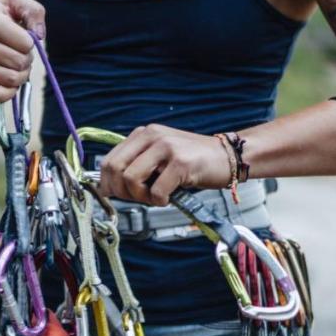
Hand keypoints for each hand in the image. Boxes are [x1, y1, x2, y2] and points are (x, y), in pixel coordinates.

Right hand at [0, 0, 45, 105]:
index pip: (25, 43)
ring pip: (10, 80)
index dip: (29, 45)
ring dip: (20, 77)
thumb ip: (33, 11)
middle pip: (19, 63)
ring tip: (14, 69)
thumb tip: (39, 35)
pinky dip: (9, 92)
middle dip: (26, 62)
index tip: (21, 42)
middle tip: (20, 58)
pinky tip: (7, 83)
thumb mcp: (12, 6)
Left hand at [98, 125, 233, 204]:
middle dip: (121, 192)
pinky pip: (156, 191)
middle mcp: (152, 136)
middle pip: (115, 169)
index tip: (115, 196)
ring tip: (156, 197)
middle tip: (139, 198)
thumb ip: (136, 165)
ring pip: (131, 179)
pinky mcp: (180, 162)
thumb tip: (108, 188)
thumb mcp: (159, 157)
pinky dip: (160, 201)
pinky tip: (169, 197)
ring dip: (141, 197)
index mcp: (143, 134)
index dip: (107, 184)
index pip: (108, 160)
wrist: (228, 156)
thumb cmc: (192, 162)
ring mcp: (166, 147)